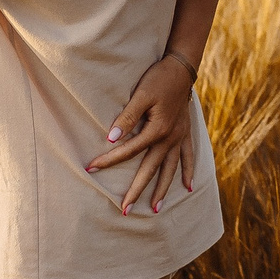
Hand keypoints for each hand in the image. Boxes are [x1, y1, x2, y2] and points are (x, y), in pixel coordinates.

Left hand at [87, 52, 198, 213]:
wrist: (182, 67)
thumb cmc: (159, 78)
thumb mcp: (141, 94)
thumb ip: (127, 118)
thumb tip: (111, 138)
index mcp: (157, 130)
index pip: (128, 151)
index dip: (108, 160)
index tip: (91, 169)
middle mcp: (170, 138)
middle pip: (151, 170)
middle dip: (137, 191)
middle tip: (125, 211)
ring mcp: (179, 137)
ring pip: (170, 169)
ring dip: (163, 190)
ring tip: (156, 209)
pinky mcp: (185, 132)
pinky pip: (188, 157)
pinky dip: (188, 171)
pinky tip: (188, 186)